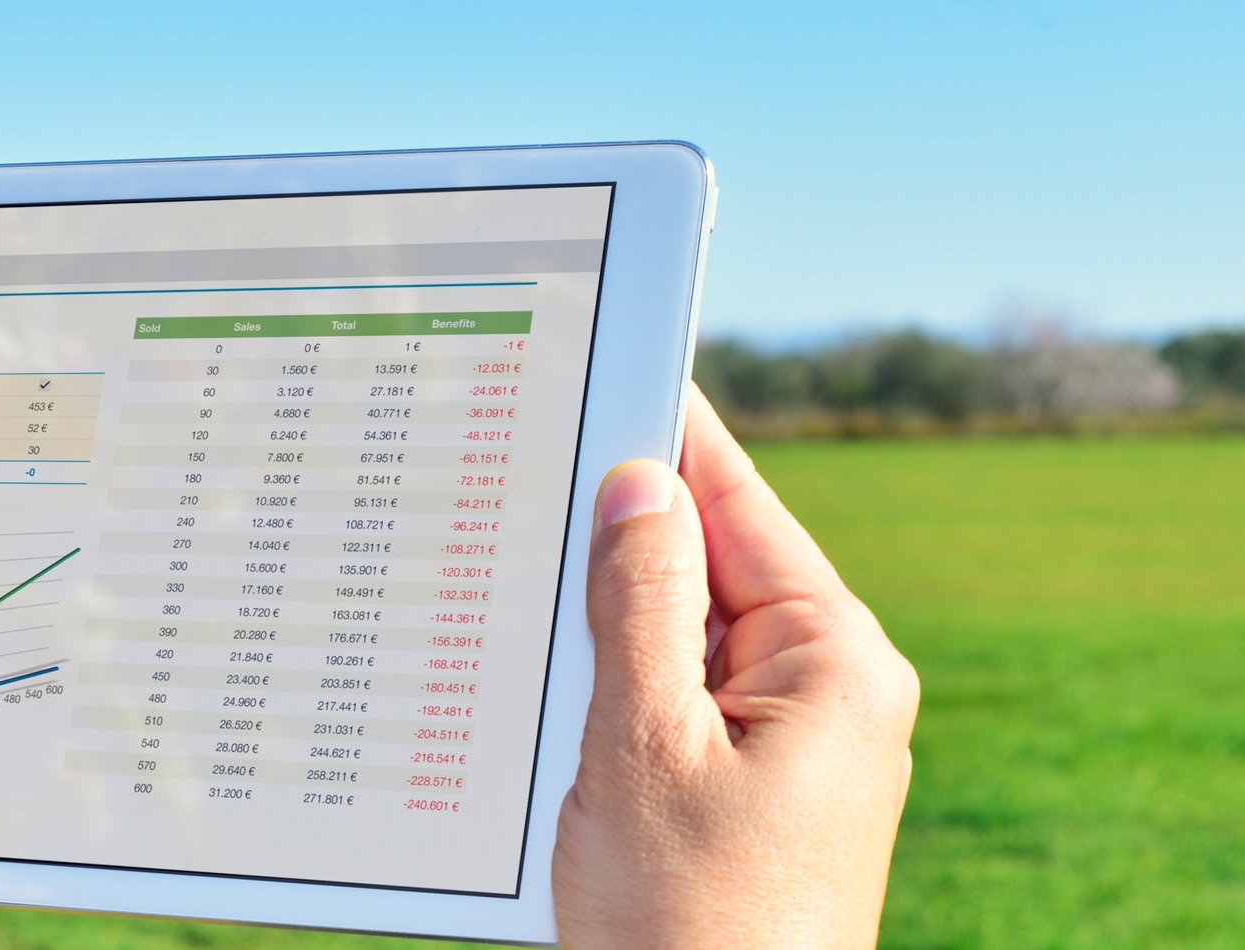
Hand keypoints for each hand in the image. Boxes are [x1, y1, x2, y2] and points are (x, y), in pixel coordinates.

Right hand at [552, 386, 918, 948]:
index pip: (739, 504)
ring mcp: (790, 749)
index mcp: (834, 665)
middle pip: (706, 566)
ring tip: (514, 577)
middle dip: (614, 532)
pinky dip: (611, 684)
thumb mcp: (645, 745)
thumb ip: (639, 603)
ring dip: (602, 619)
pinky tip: (542, 677)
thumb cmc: (688, 926)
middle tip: (519, 469)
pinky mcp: (747, 795)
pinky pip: (672, 704)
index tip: (608, 359)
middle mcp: (828, 696)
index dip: (668, 432)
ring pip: (678, 638)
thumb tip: (638, 480)